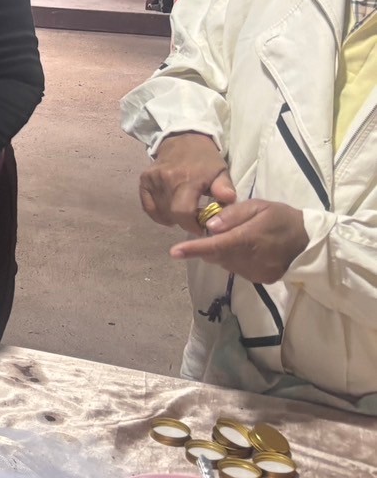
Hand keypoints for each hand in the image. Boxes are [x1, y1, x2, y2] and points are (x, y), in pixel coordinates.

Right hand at [141, 133, 234, 234]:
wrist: (183, 139)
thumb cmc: (205, 159)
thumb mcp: (221, 171)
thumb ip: (224, 187)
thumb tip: (228, 200)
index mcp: (187, 178)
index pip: (182, 212)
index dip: (191, 225)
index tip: (201, 228)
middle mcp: (166, 179)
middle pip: (170, 214)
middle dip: (183, 222)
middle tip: (194, 220)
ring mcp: (152, 179)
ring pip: (160, 211)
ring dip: (172, 217)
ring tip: (184, 212)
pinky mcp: (144, 180)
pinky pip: (148, 206)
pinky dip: (158, 213)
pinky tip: (169, 211)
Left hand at [170, 199, 308, 283]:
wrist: (310, 241)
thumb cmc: (282, 218)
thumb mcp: (259, 206)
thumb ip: (233, 214)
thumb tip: (210, 226)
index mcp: (250, 238)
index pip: (216, 246)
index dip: (194, 249)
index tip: (174, 252)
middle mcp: (251, 259)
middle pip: (216, 256)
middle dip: (208, 246)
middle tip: (216, 232)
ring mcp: (257, 272)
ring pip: (225, 264)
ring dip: (221, 252)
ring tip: (235, 238)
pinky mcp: (261, 280)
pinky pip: (237, 270)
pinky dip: (233, 259)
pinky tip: (244, 249)